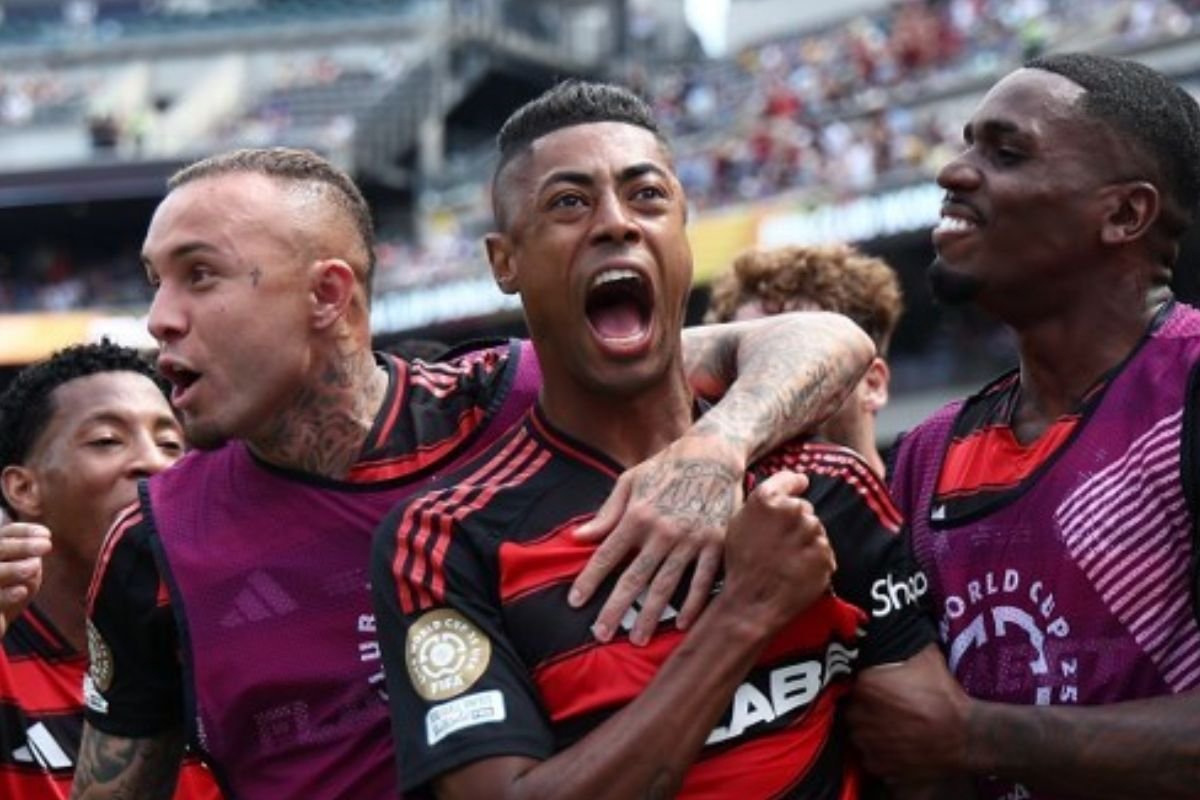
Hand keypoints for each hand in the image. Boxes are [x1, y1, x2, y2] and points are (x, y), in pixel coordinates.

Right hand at [0, 522, 50, 635]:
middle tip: (47, 546)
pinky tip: (22, 591)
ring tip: (34, 567)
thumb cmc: (10, 592)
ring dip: (13, 568)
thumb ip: (29, 558)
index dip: (24, 532)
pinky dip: (6, 595)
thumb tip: (40, 545)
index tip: (47, 535)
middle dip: (22, 546)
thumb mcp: (24, 573)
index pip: (5, 534)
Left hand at [569, 434, 743, 644]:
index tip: (575, 602)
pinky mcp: (716, 544)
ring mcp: (691, 539)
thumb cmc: (665, 467)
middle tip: (602, 635)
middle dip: (616, 609)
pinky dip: (694, 604)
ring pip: (667, 585)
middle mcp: (662, 531)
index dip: (589, 580)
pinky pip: (704, 580)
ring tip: (638, 639)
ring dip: (652, 615)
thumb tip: (578, 537)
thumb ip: (606, 513)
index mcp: (637, 515)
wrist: (713, 453)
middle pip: (634, 578)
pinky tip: (683, 624)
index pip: (607, 555)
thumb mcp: (629, 481)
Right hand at [721, 470, 834, 629]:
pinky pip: (823, 551)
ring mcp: (812, 533)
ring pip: (814, 530)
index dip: (794, 483)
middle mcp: (793, 511)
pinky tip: (797, 570)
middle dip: (795, 521)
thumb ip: (762, 503)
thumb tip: (786, 489)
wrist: (751, 601)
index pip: (790, 479)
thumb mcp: (738, 523)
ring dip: (805, 541)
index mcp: (768, 499)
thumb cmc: (741, 563)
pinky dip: (813, 559)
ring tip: (786, 559)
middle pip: (803, 508)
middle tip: (779, 543)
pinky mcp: (825, 555)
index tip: (799, 485)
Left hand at [847, 645, 971, 782]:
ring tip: (894, 726)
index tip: (880, 687)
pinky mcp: (877, 765)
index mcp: (866, 685)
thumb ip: (903, 646)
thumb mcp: (926, 658)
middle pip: (853, 707)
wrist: (965, 737)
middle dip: (867, 707)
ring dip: (871, 729)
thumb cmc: (945, 698)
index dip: (866, 684)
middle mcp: (859, 714)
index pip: (852, 680)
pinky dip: (879, 751)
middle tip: (888, 707)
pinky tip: (897, 743)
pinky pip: (869, 755)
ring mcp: (867, 743)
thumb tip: (893, 635)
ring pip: (858, 733)